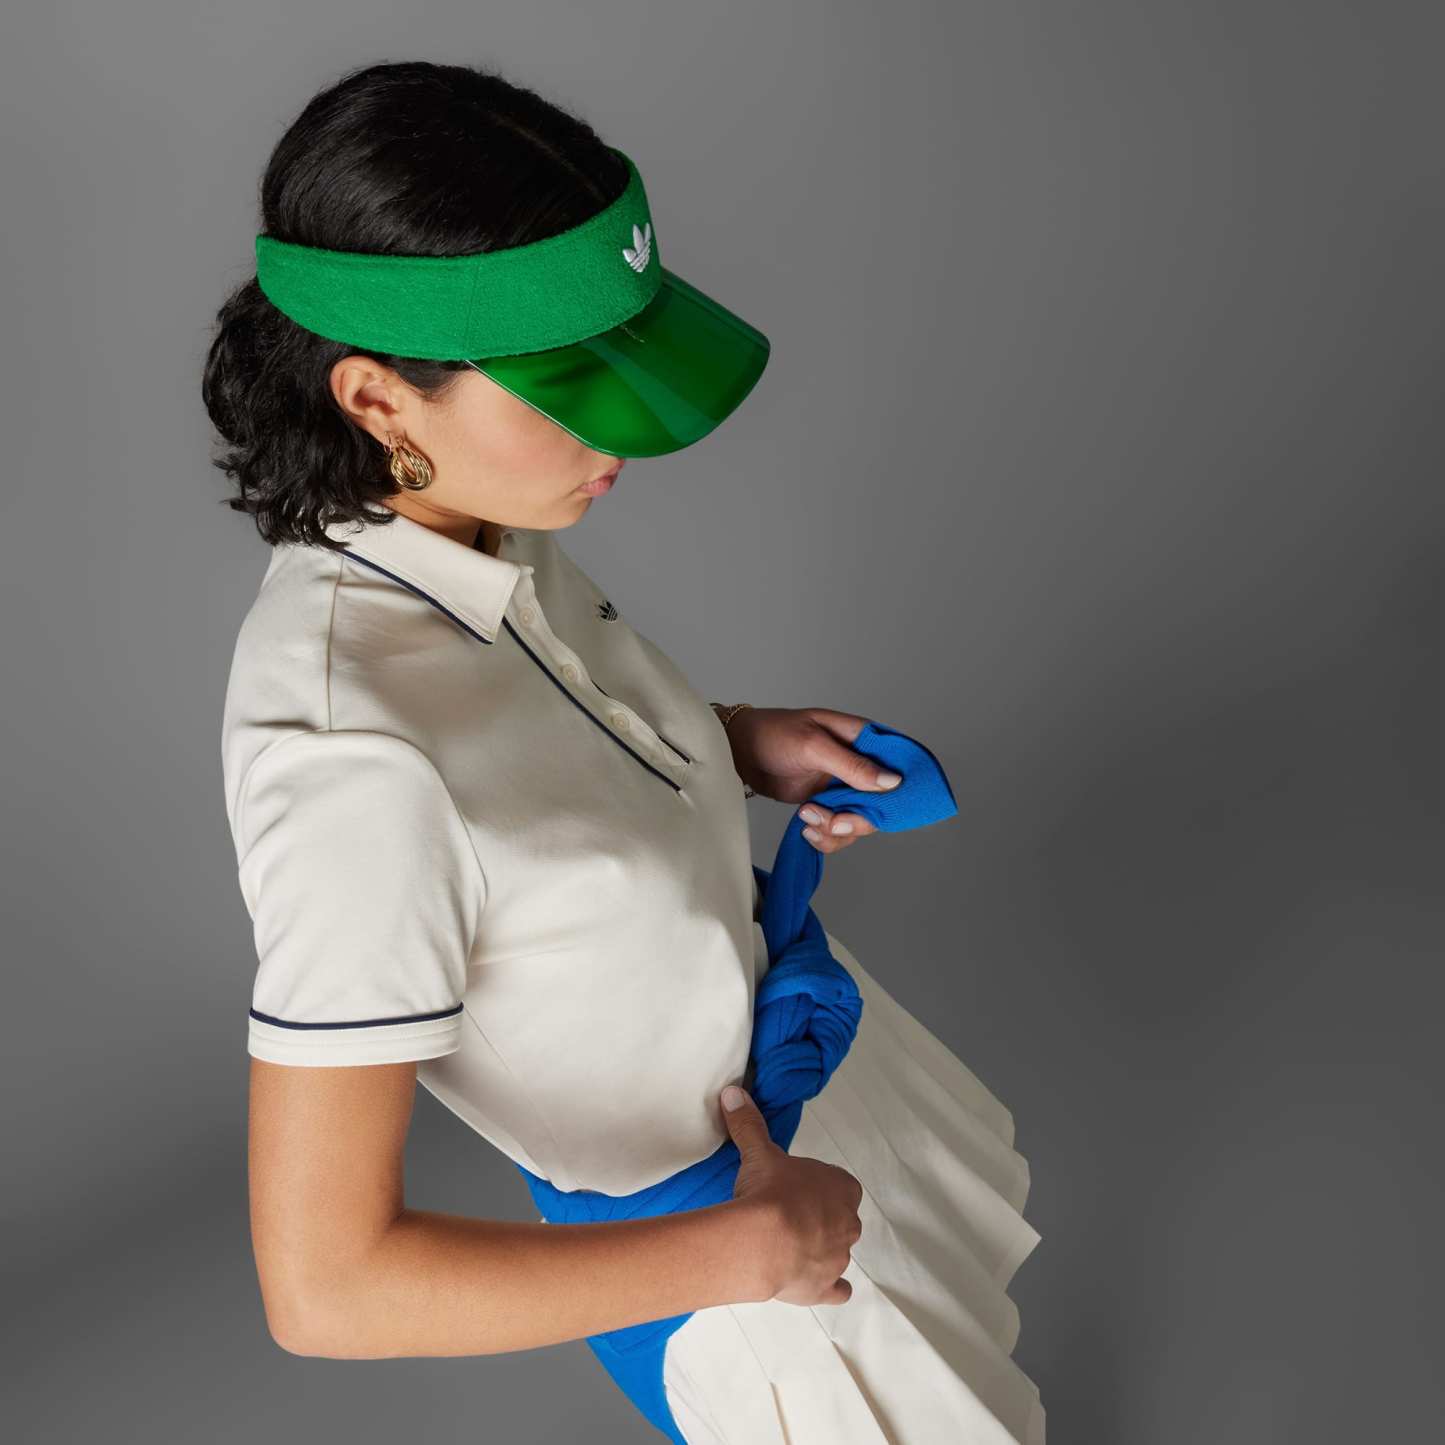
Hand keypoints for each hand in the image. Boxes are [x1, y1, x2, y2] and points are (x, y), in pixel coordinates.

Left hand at [720, 706, 900, 853]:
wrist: (739, 752)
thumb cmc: (774, 735)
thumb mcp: (813, 745)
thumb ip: (852, 765)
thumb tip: (893, 782)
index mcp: (862, 739)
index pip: (899, 763)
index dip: (904, 788)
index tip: (890, 809)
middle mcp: (859, 765)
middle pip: (882, 804)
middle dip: (857, 819)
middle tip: (834, 820)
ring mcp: (843, 788)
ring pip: (860, 822)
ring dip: (836, 829)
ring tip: (807, 816)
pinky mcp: (826, 805)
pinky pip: (839, 831)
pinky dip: (825, 836)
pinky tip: (805, 828)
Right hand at [720, 1084, 861, 1306]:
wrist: (762, 1242)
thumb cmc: (769, 1194)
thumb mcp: (759, 1152)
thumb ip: (749, 1123)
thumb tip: (734, 1093)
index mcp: (840, 1188)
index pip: (840, 1184)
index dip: (819, 1186)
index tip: (797, 1187)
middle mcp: (848, 1223)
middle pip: (841, 1218)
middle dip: (821, 1217)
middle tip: (789, 1216)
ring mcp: (838, 1258)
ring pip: (838, 1252)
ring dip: (821, 1249)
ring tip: (791, 1246)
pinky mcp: (825, 1288)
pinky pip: (838, 1290)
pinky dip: (829, 1288)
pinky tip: (812, 1282)